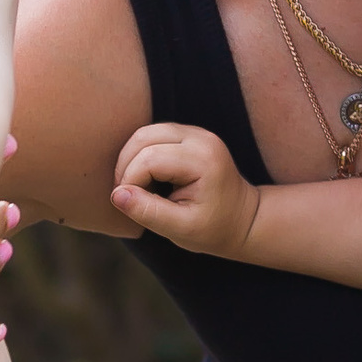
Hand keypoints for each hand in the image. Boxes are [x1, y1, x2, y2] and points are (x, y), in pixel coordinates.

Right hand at [110, 123, 260, 258]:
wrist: (244, 219)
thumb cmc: (214, 228)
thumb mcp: (182, 229)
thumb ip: (149, 212)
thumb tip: (117, 194)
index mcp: (203, 160)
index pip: (150, 158)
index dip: (130, 181)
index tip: (128, 205)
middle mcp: (201, 138)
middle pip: (144, 137)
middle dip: (126, 166)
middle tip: (126, 196)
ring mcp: (195, 133)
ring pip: (146, 132)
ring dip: (131, 158)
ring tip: (135, 188)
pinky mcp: (188, 134)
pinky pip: (154, 135)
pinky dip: (141, 154)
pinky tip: (145, 178)